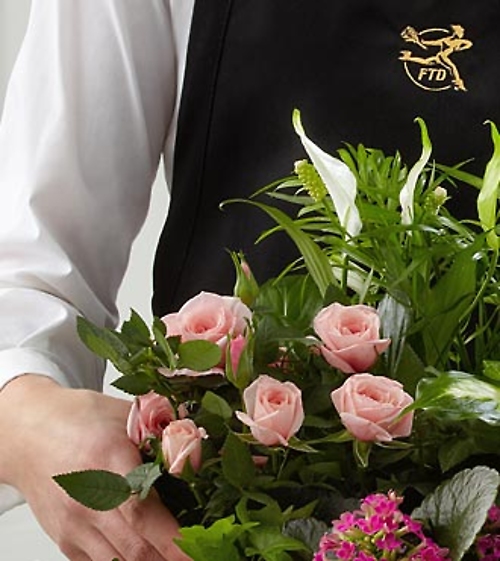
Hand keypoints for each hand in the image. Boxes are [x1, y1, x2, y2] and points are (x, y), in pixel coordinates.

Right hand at [0, 375, 190, 560]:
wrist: (30, 434)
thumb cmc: (80, 419)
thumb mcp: (127, 415)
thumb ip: (165, 434)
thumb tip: (202, 452)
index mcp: (107, 459)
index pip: (142, 511)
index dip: (174, 538)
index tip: (200, 546)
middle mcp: (87, 499)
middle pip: (134, 549)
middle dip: (172, 557)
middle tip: (200, 552)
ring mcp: (73, 525)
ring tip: (177, 553)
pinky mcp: (66, 540)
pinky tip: (148, 552)